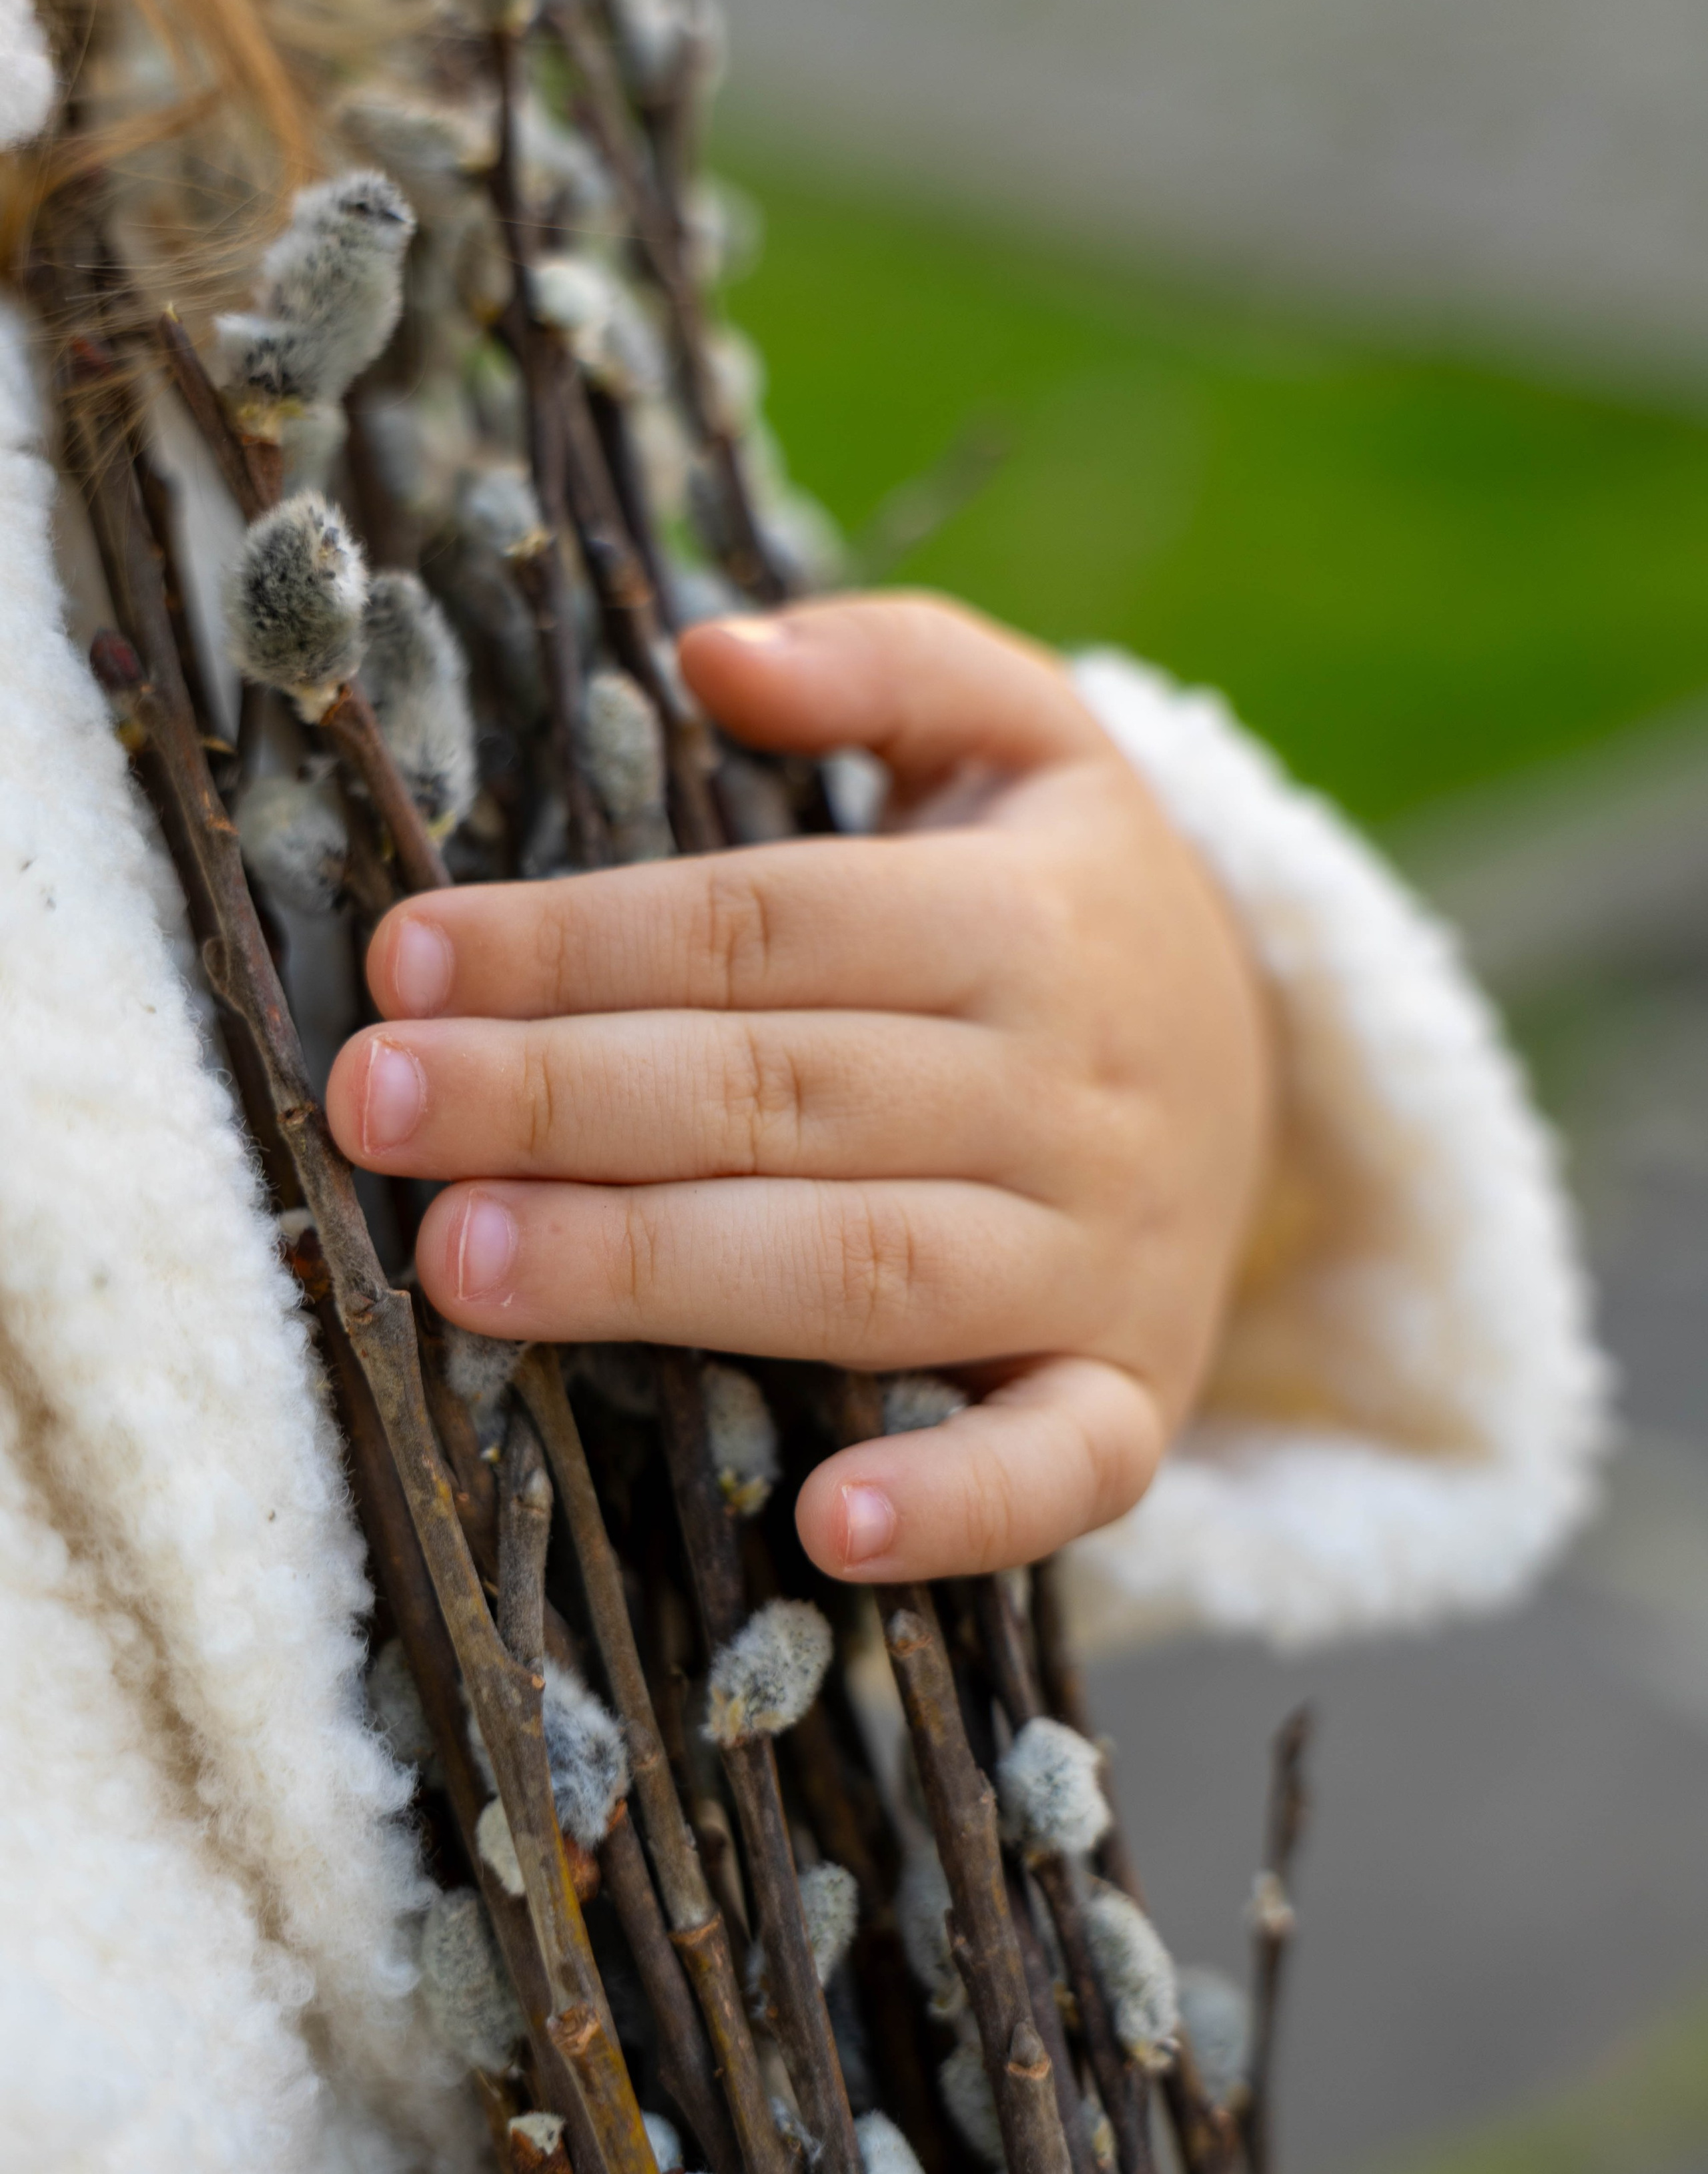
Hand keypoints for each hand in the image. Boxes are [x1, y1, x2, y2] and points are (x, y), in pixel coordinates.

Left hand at [326, 596, 1273, 1580]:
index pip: (769, 926)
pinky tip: (826, 1524)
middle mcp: (1069, 1091)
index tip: (409, 957)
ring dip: (662, 1272)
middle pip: (785, 1092)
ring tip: (466, 1263)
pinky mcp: (1132, 1395)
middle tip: (380, 1108)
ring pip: (866, 1268)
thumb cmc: (1075, 906)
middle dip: (566, 1099)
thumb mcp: (1025, 738)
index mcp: (1030, 917)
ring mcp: (1108, 1258)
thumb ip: (883, 666)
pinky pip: (1062, 1465)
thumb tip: (708, 648)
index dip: (582, 941)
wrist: (1267, 1080)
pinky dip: (958, 1503)